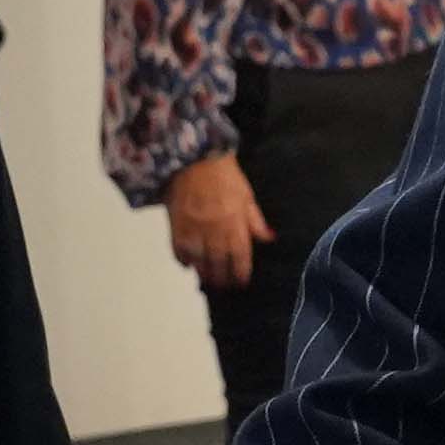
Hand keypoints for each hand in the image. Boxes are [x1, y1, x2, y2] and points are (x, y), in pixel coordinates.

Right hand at [162, 152, 265, 288]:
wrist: (193, 158)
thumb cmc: (224, 175)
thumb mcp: (246, 195)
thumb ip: (255, 220)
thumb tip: (268, 239)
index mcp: (234, 224)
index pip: (240, 257)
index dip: (240, 274)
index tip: (241, 283)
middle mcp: (214, 232)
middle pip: (218, 265)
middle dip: (222, 279)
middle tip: (224, 285)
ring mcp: (193, 231)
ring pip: (198, 262)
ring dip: (203, 274)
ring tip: (208, 280)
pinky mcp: (175, 226)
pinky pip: (179, 251)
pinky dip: (184, 261)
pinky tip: (189, 264)